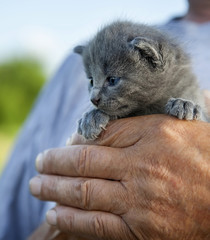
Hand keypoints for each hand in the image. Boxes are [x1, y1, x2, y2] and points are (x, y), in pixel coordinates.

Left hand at [30, 115, 209, 239]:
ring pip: (84, 193)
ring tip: (36, 186)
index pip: (101, 134)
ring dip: (54, 189)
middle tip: (39, 162)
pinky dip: (71, 219)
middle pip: (84, 162)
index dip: (76, 139)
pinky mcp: (141, 231)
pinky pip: (97, 225)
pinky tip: (54, 214)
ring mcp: (140, 201)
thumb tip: (98, 130)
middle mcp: (142, 166)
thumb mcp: (174, 128)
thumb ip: (135, 126)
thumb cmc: (203, 156)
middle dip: (54, 162)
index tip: (64, 144)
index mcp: (153, 135)